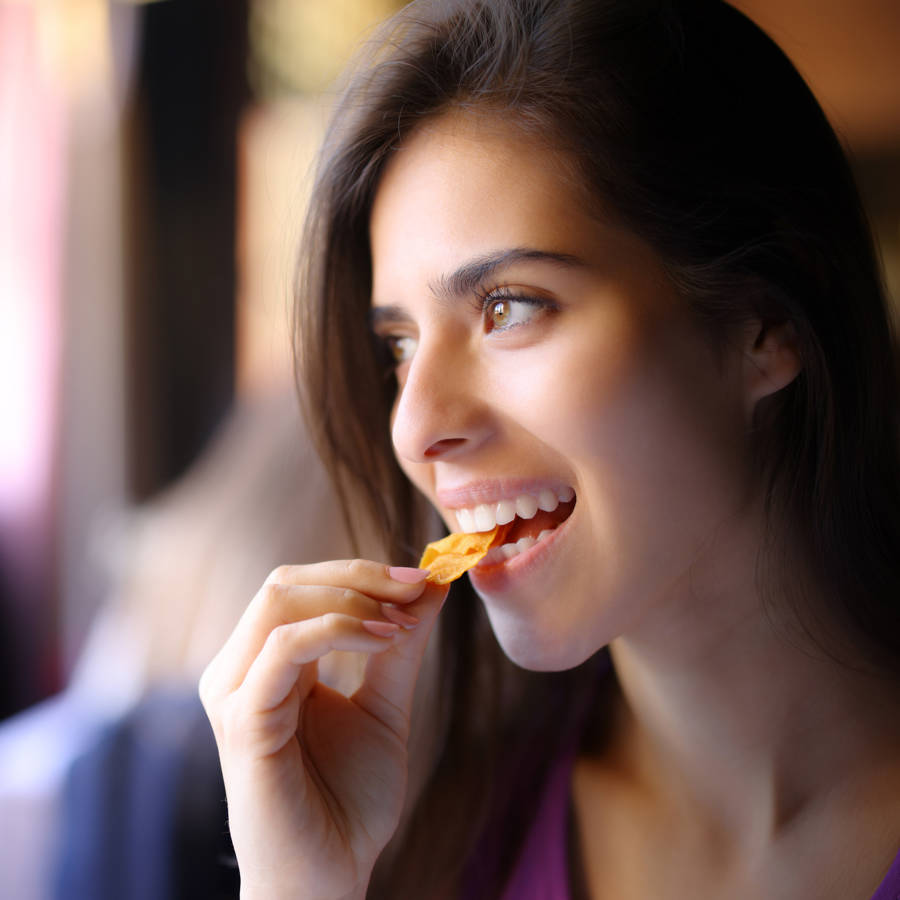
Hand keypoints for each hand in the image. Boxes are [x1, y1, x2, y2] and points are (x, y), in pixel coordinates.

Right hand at [199, 560, 446, 898]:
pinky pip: (284, 647)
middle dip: (358, 574)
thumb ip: (400, 647)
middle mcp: (242, 670)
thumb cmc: (348, 801)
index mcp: (268, 664)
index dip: (361, 572)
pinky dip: (340, 629)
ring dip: (352, 597)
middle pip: (286, 581)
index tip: (422, 578)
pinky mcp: (244, 720)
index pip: (300, 585)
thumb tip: (430, 584)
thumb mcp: (385, 705)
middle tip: (416, 587)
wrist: (330, 877)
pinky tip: (385, 640)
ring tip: (403, 621)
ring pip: (280, 600)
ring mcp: (236, 693)